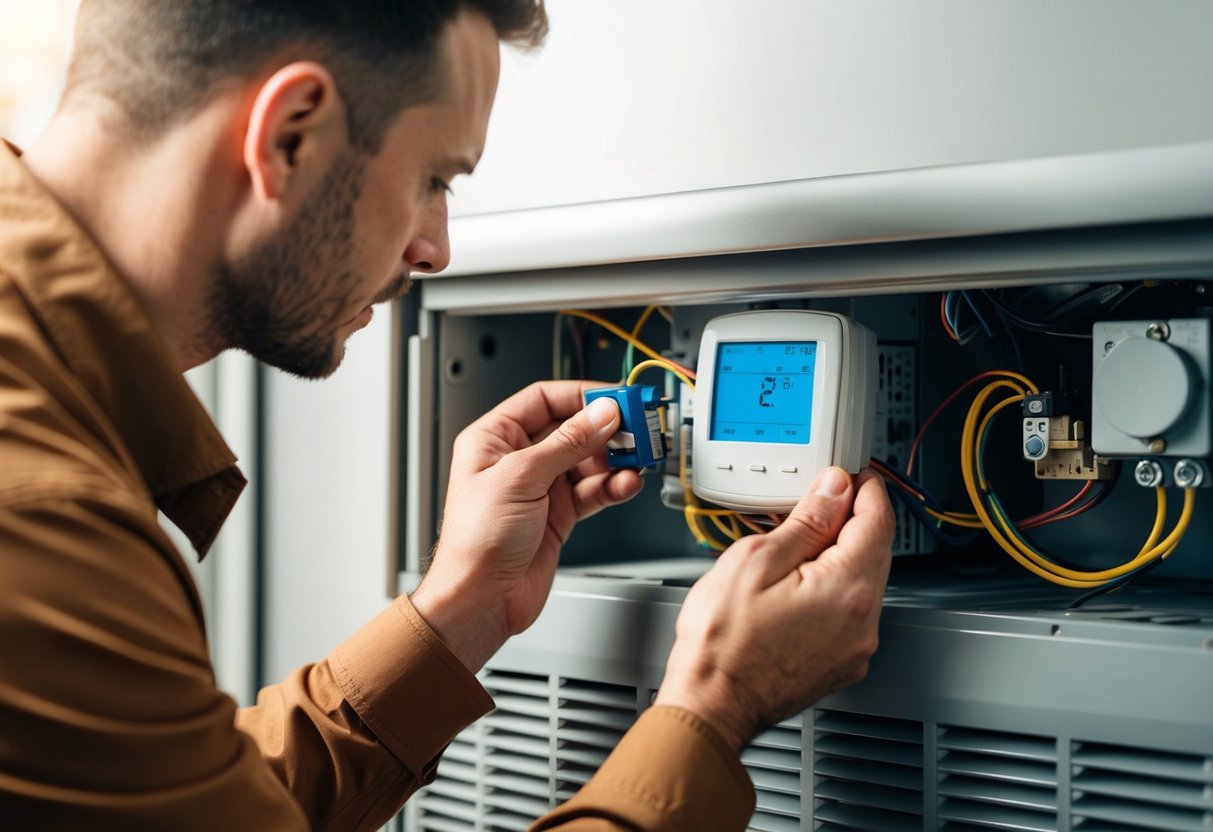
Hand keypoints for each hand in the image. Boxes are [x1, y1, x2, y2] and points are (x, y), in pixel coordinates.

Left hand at [411, 380, 644, 672]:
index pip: (545, 399)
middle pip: (572, 429)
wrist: (481, 599)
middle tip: (638, 428)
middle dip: (606, 428)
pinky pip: (593, 490)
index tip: (617, 398)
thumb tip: (601, 413)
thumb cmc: (476, 541)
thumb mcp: (522, 478)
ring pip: (588, 460)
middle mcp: (518, 459)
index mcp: (494, 438)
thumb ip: (567, 443)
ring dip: (615, 459)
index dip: (582, 395)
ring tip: (637, 459)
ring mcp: (540, 487)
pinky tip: (626, 484)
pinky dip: (613, 486)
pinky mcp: (559, 514)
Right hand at [654, 467, 893, 752]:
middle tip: (815, 502)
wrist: (710, 704)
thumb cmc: (723, 643)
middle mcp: (863, 620)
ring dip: (839, 555)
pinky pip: (849, 611)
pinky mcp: (841, 662)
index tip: (848, 474)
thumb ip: (806, 521)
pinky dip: (831, 588)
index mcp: (847, 588)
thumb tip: (834, 490)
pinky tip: (795, 585)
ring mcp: (855, 646)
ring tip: (793, 547)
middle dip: (850, 519)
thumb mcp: (756, 559)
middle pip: (875, 549)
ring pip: (862, 581)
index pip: (878, 519)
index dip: (865, 487)